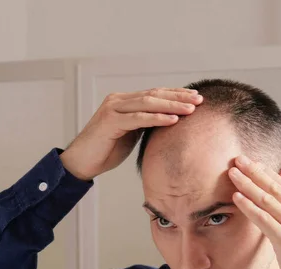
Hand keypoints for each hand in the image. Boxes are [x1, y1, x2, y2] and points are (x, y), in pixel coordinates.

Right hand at [60, 88, 202, 180]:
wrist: (81, 162)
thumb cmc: (105, 151)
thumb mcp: (130, 135)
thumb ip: (144, 125)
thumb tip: (168, 123)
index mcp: (124, 102)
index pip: (154, 94)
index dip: (175, 95)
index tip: (195, 98)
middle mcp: (118, 100)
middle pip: (154, 94)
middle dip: (178, 96)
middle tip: (199, 99)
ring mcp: (113, 108)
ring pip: (148, 102)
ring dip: (172, 105)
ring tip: (191, 109)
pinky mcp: (110, 121)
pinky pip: (138, 118)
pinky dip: (157, 118)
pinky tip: (173, 120)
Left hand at [228, 155, 280, 268]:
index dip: (269, 174)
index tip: (254, 164)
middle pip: (277, 188)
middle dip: (256, 172)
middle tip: (239, 159)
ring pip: (268, 200)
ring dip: (247, 184)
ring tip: (233, 172)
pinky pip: (264, 218)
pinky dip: (248, 206)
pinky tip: (236, 197)